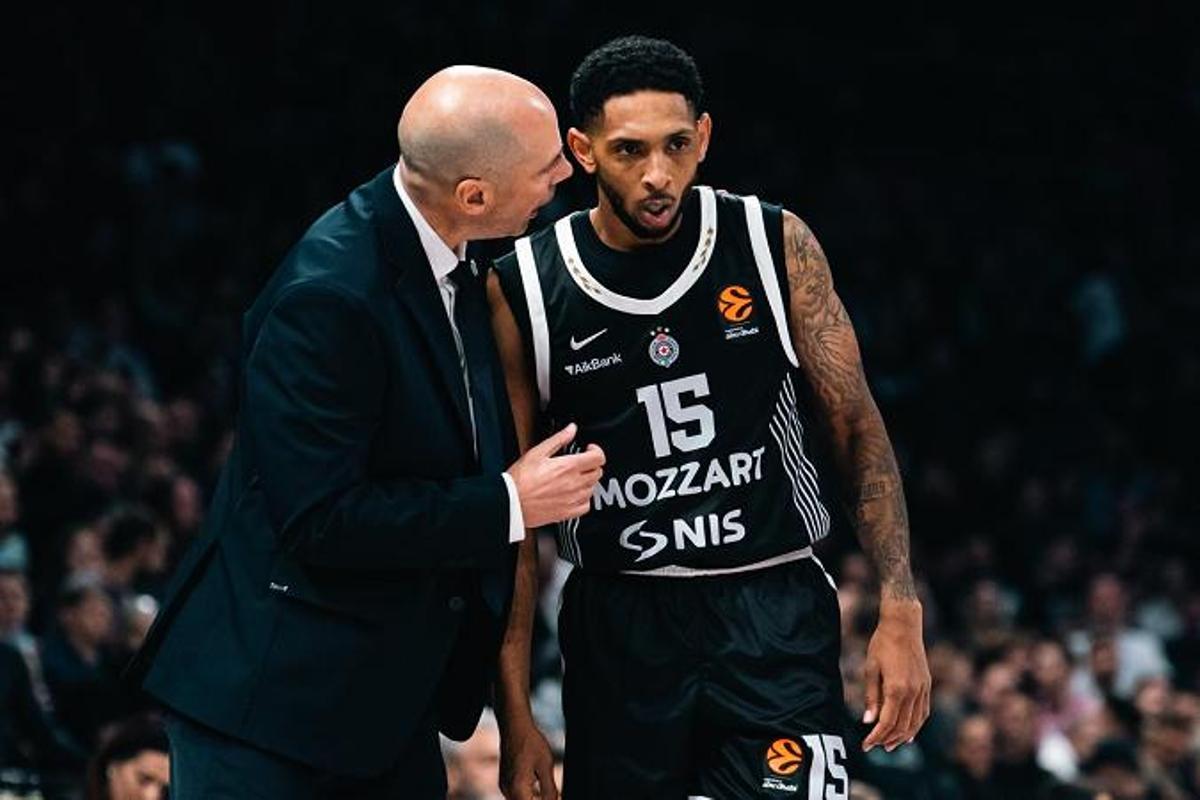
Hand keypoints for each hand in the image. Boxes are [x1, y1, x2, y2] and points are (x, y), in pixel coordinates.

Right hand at [500, 717, 558, 799]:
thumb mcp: (546, 767)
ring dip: (534, 798)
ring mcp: (504, 786)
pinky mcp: (504, 781)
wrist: (514, 726)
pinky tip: (538, 785)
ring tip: (546, 786)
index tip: (554, 796)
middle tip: (552, 793)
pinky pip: (516, 795)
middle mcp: (507, 790)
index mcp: (518, 789)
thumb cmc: (531, 743)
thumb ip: (550, 790)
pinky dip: (527, 794)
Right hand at [508, 423, 604, 527]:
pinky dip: (584, 499)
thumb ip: (558, 439)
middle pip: (598, 473)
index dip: (596, 451)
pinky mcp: (567, 513)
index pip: (598, 458)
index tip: (589, 450)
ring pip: (593, 489)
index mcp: (568, 467)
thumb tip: (571, 429)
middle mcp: (574, 484)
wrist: (510, 502)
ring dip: (588, 481)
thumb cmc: (519, 479)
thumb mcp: (537, 452)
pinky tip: (575, 494)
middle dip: (592, 465)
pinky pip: (586, 506)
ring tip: (576, 477)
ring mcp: (572, 499)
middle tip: (582, 463)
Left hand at [861, 598, 930, 751]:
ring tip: (890, 744)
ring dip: (903, 736)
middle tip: (875, 746)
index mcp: (896, 689)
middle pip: (902, 726)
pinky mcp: (927, 685)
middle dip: (888, 739)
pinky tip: (909, 732)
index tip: (865, 745)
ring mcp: (922, 689)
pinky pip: (924, 712)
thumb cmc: (882, 644)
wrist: (904, 625)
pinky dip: (916, 725)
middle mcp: (913, 692)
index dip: (875, 737)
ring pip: (915, 722)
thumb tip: (868, 721)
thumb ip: (871, 697)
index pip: (887, 722)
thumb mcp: (871, 669)